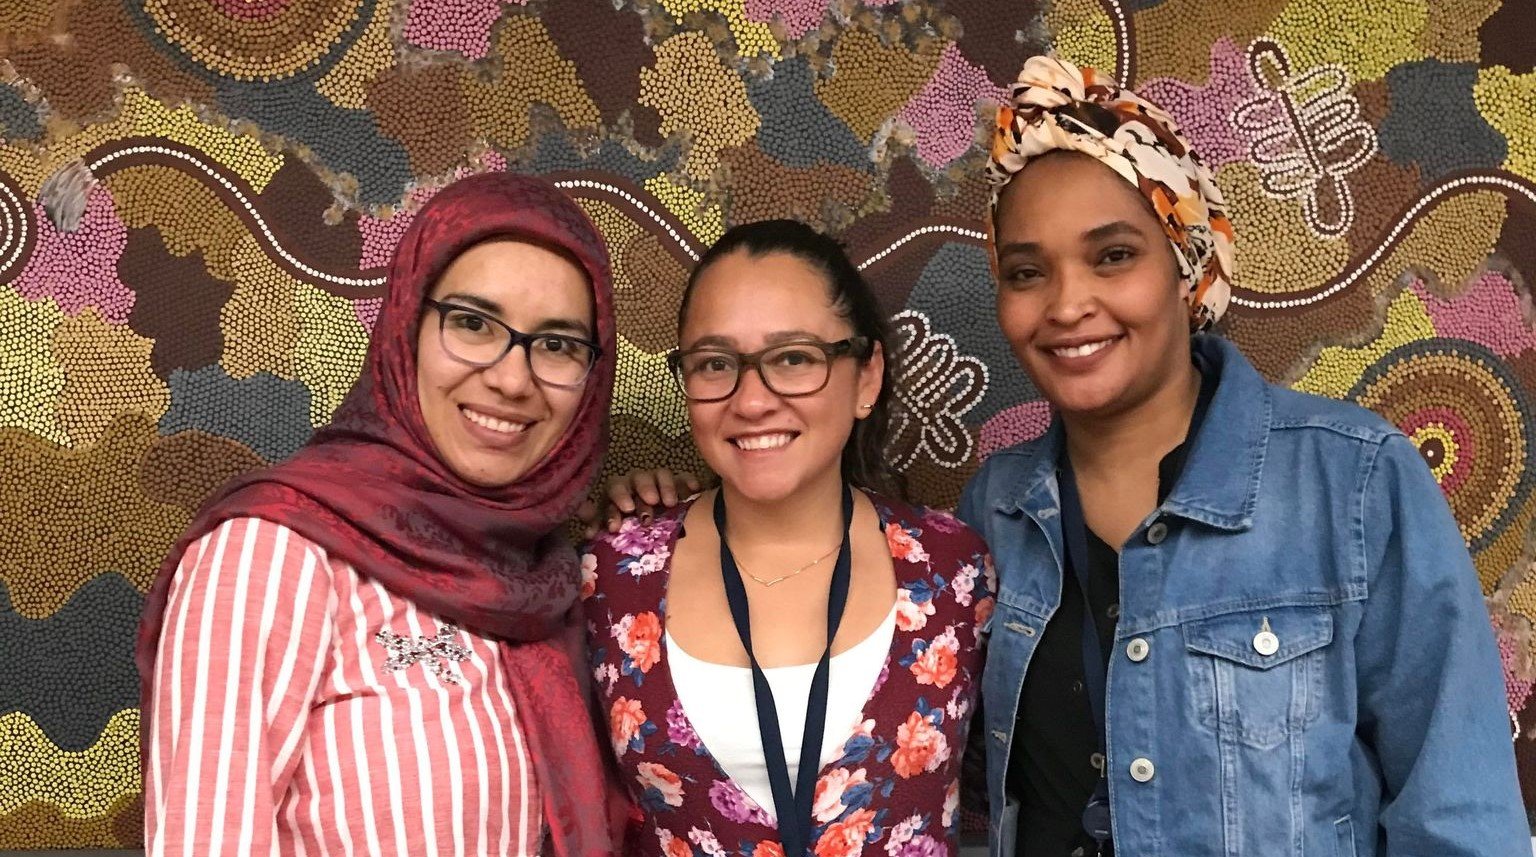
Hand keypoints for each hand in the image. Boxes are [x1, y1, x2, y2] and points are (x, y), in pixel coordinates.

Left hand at [578, 469, 701, 537]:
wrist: (660, 535)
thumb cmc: (630, 530)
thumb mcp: (613, 527)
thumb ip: (599, 524)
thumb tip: (587, 527)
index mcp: (618, 493)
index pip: (614, 489)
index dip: (617, 501)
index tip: (622, 518)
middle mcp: (637, 483)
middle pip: (637, 478)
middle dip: (643, 489)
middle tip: (650, 504)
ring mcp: (659, 482)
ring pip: (660, 474)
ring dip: (664, 486)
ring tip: (670, 503)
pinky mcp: (680, 483)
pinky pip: (684, 477)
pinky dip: (687, 482)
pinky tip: (694, 489)